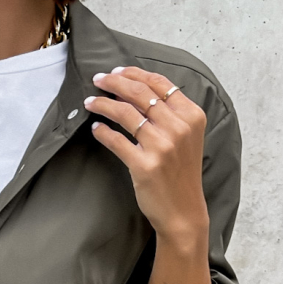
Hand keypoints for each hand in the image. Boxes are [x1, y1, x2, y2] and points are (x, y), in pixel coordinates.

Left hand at [84, 67, 208, 248]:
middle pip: (139, 93)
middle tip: (98, 79)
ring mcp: (162, 146)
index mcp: (192, 116)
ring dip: (103, 103)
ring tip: (90, 101)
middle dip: (114, 82)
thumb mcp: (187, 138)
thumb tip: (134, 91)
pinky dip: (103, 132)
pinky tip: (96, 128)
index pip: (160, 83)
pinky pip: (117, 141)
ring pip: (125, 113)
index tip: (116, 71)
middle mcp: (178, 128)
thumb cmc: (182, 175)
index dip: (134, 73)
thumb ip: (170, 114)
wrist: (183, 212)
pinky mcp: (145, 166)